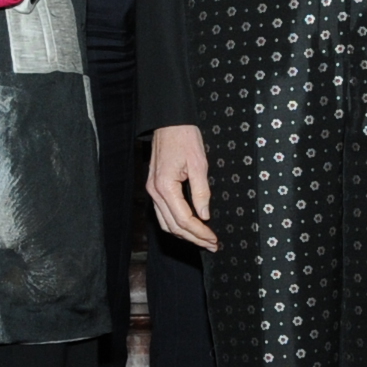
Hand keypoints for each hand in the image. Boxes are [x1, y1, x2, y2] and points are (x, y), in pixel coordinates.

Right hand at [147, 124, 216, 250]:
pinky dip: (176, 223)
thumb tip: (204, 215)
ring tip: (203, 239)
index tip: (213, 239)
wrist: (169, 121)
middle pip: (173, 226)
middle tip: (211, 245)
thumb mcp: (199, 164)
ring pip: (166, 222)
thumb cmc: (184, 137)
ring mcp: (152, 190)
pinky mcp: (154, 187)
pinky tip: (190, 226)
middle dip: (193, 238)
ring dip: (184, 234)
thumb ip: (201, 191)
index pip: (183, 219)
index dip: (200, 232)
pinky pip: (163, 212)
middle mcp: (155, 191)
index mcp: (165, 186)